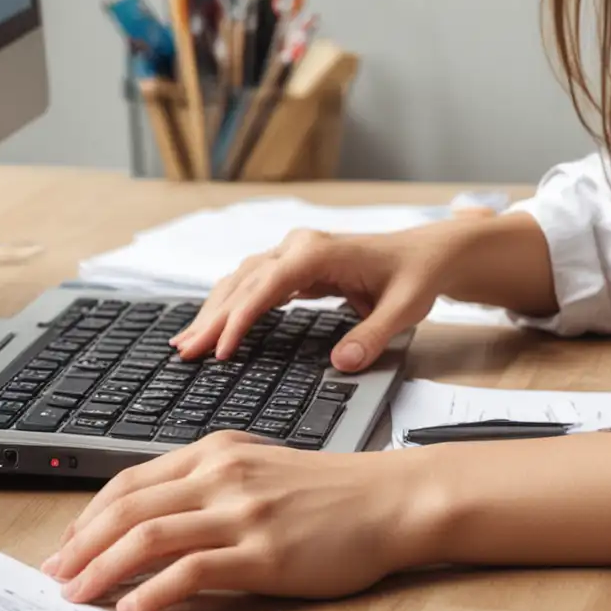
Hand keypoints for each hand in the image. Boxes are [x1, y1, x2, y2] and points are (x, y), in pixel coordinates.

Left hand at [39, 430, 430, 610]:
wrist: (388, 498)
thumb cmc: (329, 491)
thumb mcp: (260, 468)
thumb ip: (210, 484)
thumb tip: (153, 521)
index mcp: (217, 451)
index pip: (132, 480)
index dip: (88, 515)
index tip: (66, 545)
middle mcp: (222, 474)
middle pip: (129, 506)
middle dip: (80, 544)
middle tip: (54, 576)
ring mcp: (242, 512)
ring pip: (149, 536)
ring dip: (102, 570)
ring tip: (77, 597)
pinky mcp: (263, 552)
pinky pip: (192, 572)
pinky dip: (152, 592)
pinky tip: (132, 610)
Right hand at [167, 222, 469, 371]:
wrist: (426, 254)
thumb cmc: (414, 277)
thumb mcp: (403, 310)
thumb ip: (372, 337)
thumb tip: (342, 364)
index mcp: (319, 251)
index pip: (269, 284)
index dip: (242, 318)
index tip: (221, 350)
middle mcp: (300, 246)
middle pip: (245, 281)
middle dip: (214, 318)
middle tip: (185, 353)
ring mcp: (294, 253)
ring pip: (242, 280)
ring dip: (214, 311)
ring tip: (186, 343)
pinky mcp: (295, 266)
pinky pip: (253, 284)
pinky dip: (230, 305)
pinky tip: (214, 326)